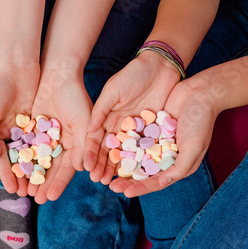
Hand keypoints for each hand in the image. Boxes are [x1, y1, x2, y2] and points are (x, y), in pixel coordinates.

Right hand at [0, 61, 39, 194]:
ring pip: (33, 151)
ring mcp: (25, 125)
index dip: (8, 175)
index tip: (14, 190)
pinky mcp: (39, 117)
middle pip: (19, 159)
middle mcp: (10, 131)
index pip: (3, 159)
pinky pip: (43, 138)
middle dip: (24, 176)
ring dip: (37, 168)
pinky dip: (47, 151)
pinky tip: (53, 165)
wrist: (15, 62)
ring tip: (43, 185)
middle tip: (31, 194)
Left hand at [29, 62, 91, 203]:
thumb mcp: (83, 123)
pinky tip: (14, 170)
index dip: (58, 184)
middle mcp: (59, 145)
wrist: (58, 76)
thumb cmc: (76, 98)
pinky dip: (19, 158)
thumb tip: (83, 169)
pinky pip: (24, 147)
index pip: (66, 169)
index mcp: (75, 146)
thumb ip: (84, 146)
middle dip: (42, 184)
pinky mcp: (31, 129)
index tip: (50, 197)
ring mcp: (44, 138)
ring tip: (23, 190)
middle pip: (49, 169)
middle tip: (35, 199)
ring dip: (30, 175)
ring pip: (36, 161)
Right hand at [84, 51, 179, 184]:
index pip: (96, 139)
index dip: (91, 153)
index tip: (87, 167)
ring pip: (125, 154)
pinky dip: (139, 162)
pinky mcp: (152, 131)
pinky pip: (144, 149)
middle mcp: (119, 127)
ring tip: (113, 182)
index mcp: (107, 117)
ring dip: (118, 168)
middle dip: (102, 166)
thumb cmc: (134, 74)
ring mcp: (136, 130)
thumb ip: (101, 109)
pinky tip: (135, 174)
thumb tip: (88, 130)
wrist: (161, 67)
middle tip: (99, 180)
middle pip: (109, 151)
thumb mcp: (113, 90)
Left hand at [110, 77, 219, 196]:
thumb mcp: (194, 147)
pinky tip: (109, 149)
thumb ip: (179, 167)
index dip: (141, 188)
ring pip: (135, 157)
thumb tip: (162, 182)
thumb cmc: (201, 122)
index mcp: (177, 164)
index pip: (156, 181)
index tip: (125, 193)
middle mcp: (164, 155)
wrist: (200, 93)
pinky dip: (123, 145)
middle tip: (109, 185)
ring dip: (121, 164)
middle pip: (142, 172)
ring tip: (105, 170)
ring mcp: (155, 142)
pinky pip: (133, 139)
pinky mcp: (149, 128)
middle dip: (126, 180)